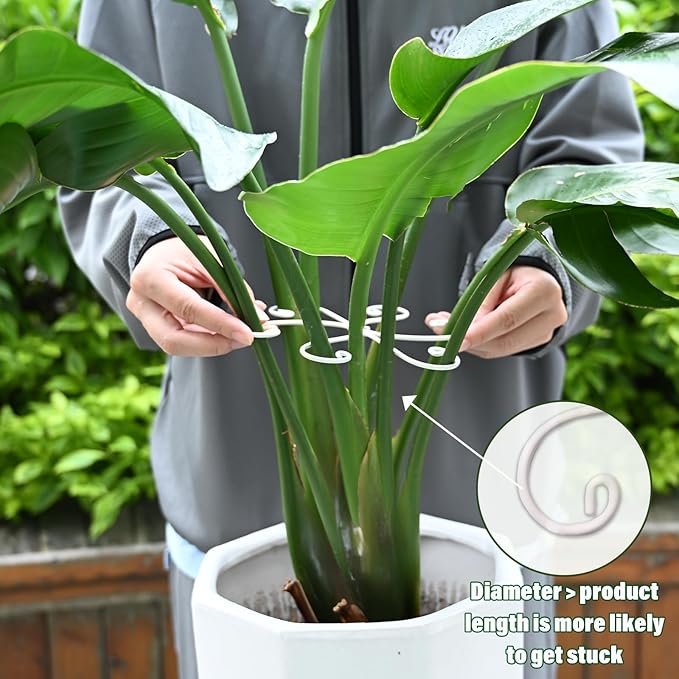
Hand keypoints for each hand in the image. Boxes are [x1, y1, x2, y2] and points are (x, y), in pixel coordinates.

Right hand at [127, 235, 266, 356]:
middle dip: (214, 345)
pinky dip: (209, 341)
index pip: (188, 308)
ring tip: (239, 335)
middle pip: (174, 340)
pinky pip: (183, 342)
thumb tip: (258, 317)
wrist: (163, 251)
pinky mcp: (156, 329)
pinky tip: (227, 334)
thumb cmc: (184, 250)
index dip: (220, 324)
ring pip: (179, 346)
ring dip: (214, 345)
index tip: (247, 333)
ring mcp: (146, 319)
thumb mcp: (209, 258)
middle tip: (244, 339)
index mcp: (151, 278)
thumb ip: (232, 287)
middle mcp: (142, 303)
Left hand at [425, 265, 567, 357]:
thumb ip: (479, 300)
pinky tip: (468, 332)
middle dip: (470, 340)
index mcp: (544, 291)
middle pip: (504, 340)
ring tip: (450, 327)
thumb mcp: (496, 275)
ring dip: (472, 342)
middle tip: (442, 332)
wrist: (538, 278)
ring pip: (502, 349)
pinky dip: (481, 343)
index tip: (455, 339)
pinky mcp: (539, 342)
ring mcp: (548, 332)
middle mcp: (552, 314)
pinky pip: (503, 349)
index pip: (507, 319)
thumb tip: (457, 327)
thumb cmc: (515, 273)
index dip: (479, 332)